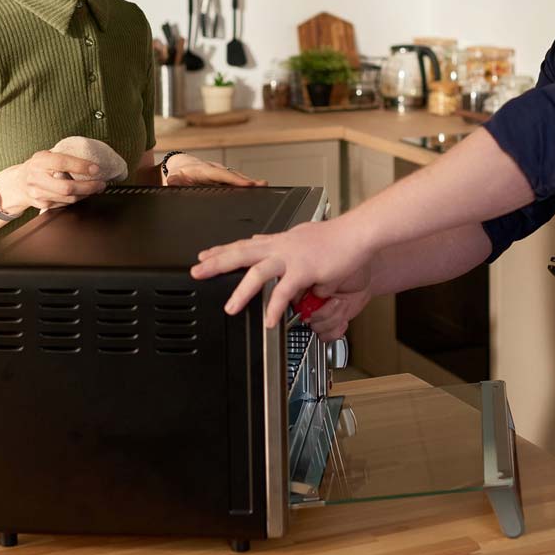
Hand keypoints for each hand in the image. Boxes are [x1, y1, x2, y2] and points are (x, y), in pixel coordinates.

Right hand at [0, 151, 108, 213]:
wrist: (17, 184)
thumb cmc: (36, 167)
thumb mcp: (45, 156)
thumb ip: (61, 156)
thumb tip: (88, 155)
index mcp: (39, 161)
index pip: (62, 162)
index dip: (81, 166)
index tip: (96, 168)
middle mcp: (37, 178)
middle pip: (67, 187)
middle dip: (89, 187)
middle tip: (102, 183)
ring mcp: (39, 194)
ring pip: (68, 198)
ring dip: (87, 194)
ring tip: (97, 188)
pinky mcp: (43, 205)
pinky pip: (66, 204)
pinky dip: (78, 199)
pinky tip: (84, 194)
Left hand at [164, 154, 266, 186]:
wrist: (179, 164)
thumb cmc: (177, 172)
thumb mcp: (172, 176)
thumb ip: (173, 180)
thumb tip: (171, 181)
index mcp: (204, 170)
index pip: (221, 176)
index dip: (234, 180)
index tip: (247, 184)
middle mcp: (215, 170)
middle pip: (233, 176)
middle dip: (247, 180)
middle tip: (263, 184)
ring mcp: (220, 173)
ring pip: (236, 178)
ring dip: (249, 182)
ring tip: (264, 186)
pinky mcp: (222, 178)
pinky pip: (234, 181)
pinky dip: (245, 184)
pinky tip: (256, 190)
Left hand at [191, 216, 372, 327]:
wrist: (358, 233)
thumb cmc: (337, 238)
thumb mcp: (303, 237)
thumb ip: (283, 244)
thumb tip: (265, 244)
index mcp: (280, 241)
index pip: (244, 244)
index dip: (222, 250)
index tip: (203, 256)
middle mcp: (282, 246)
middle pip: (241, 252)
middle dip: (217, 263)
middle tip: (197, 272)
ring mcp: (292, 256)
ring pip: (258, 272)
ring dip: (242, 292)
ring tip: (230, 308)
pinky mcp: (306, 269)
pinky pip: (285, 291)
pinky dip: (275, 307)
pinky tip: (269, 320)